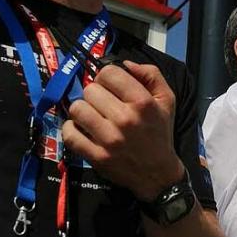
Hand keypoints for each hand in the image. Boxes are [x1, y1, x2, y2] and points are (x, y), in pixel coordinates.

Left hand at [62, 60, 184, 200]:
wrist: (158, 174)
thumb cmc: (160, 133)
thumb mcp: (167, 100)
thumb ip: (151, 75)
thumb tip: (125, 63)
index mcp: (142, 102)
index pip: (109, 73)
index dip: (108, 77)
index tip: (111, 87)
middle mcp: (125, 119)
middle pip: (90, 90)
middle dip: (96, 94)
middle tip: (103, 105)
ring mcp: (108, 139)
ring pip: (77, 109)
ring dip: (83, 111)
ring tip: (93, 117)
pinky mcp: (96, 156)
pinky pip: (69, 133)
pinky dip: (72, 129)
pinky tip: (82, 130)